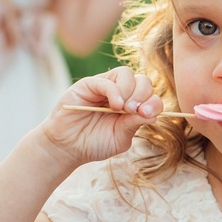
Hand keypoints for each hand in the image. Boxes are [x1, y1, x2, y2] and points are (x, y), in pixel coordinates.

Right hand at [39, 67, 162, 165]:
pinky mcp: (88, 85)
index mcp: (131, 104)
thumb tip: (152, 115)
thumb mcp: (120, 138)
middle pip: (142, 81)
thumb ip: (134, 125)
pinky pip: (106, 81)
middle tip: (136, 112)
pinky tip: (114, 106)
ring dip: (131, 91)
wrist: (68, 147)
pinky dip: (114, 91)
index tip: (148, 115)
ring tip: (124, 109)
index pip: (150, 95)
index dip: (154, 102)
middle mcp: (120, 92)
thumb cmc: (94, 143)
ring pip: (126, 74)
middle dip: (144, 96)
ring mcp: (104, 86)